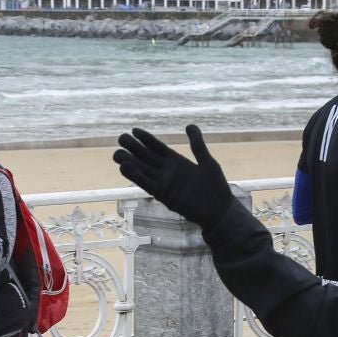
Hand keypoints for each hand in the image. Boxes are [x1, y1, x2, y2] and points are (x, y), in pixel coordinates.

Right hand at [114, 125, 231, 228]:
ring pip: (143, 171)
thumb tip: (190, 125)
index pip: (157, 147)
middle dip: (133, 148)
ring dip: (129, 163)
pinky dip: (137, 177)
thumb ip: (197, 145)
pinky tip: (126, 168)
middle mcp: (167, 171)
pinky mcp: (165, 196)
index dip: (146, 139)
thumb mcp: (207, 162)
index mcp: (176, 162)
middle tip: (121, 138)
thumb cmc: (216, 187)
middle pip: (146, 157)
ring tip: (117, 154)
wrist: (220, 211)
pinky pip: (147, 185)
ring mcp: (165, 183)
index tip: (134, 129)